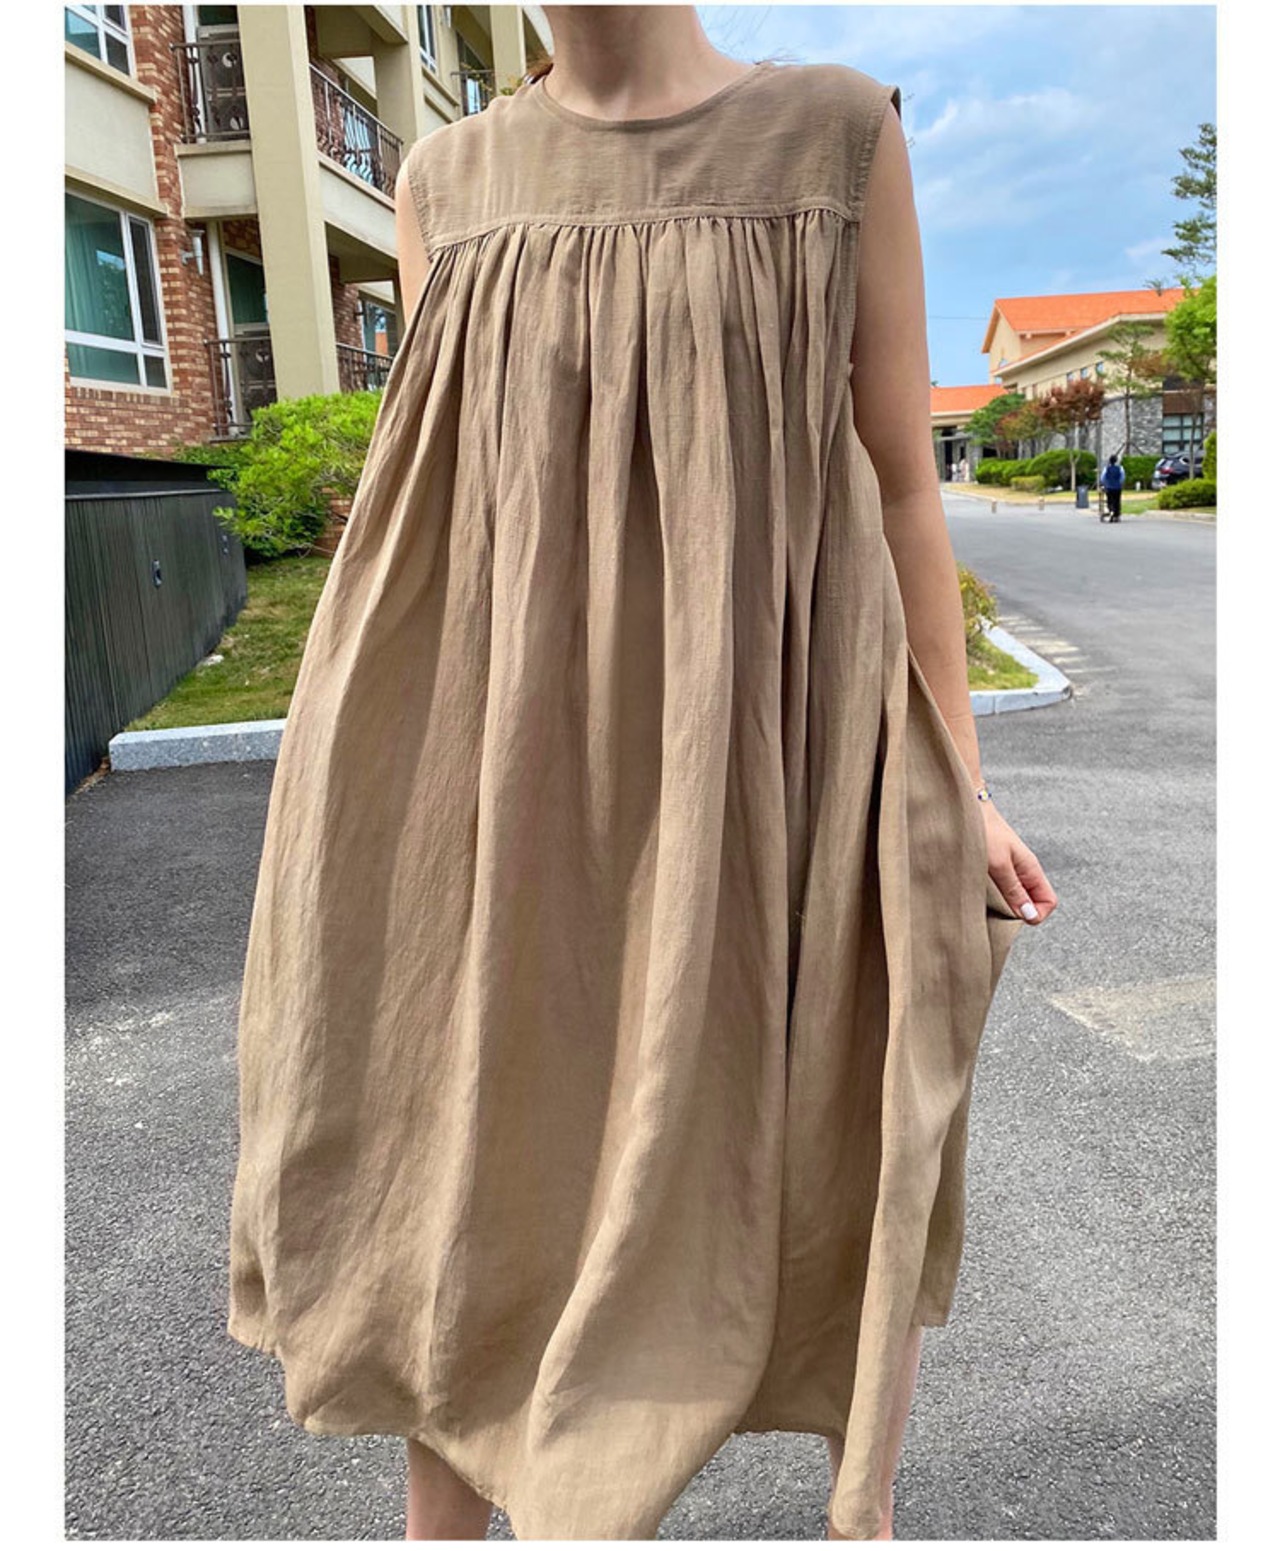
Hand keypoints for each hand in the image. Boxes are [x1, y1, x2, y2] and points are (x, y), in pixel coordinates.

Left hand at [981, 802, 1056, 924]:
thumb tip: (1028, 914)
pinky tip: (984, 895)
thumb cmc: (982, 832)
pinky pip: (1006, 889)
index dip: (1037, 914)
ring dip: (1009, 905)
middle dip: (1021, 913)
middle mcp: (1024, 870)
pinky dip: (999, 897)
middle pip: (1035, 902)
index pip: (1049, 901)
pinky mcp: (997, 867)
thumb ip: (1013, 889)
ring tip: (991, 905)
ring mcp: (1011, 869)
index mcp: (1031, 868)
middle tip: (1000, 913)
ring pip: (1020, 897)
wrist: (967, 809)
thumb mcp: (998, 864)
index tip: (1016, 916)